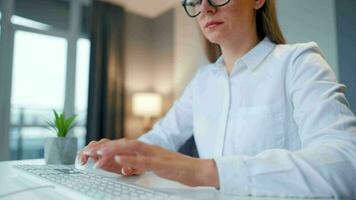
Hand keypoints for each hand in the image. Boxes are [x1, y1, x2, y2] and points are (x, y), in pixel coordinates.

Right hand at [78, 138, 138, 175]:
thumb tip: (125, 169)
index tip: (97, 166)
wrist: (139, 156)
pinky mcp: (102, 150)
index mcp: (125, 147)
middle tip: (86, 159)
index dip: (104, 157)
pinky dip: (85, 152)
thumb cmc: (138, 163)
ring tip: (82, 161)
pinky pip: (92, 148)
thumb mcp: (138, 168)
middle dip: (93, 151)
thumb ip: (131, 169)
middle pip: (102, 144)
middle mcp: (115, 145)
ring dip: (88, 151)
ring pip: (96, 144)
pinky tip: (82, 161)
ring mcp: (108, 146)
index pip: (113, 149)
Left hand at [88, 139, 219, 186]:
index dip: (107, 147)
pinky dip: (131, 160)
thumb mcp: (154, 166)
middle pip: (124, 144)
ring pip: (131, 149)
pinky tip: (119, 160)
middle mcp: (150, 149)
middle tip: (88, 151)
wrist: (197, 170)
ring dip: (113, 150)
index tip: (92, 151)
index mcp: (147, 149)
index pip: (124, 145)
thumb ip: (139, 163)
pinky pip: (145, 161)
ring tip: (98, 153)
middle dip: (105, 146)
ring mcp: (156, 155)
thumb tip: (123, 164)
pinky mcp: (162, 164)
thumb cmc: (177, 169)